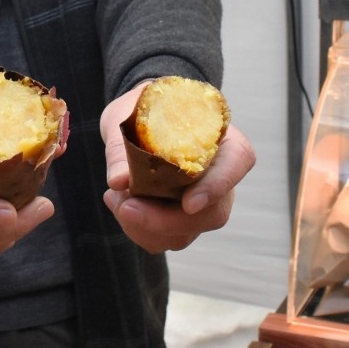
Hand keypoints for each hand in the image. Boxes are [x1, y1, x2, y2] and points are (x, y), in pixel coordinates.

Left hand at [101, 82, 256, 253]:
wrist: (138, 119)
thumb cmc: (140, 112)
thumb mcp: (126, 117)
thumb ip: (121, 147)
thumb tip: (118, 181)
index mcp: (219, 137)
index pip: (237, 161)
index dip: (217, 186)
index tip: (188, 203)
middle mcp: (220, 174)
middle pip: (213, 212)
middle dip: (165, 220)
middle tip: (125, 207)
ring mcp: (205, 201)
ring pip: (187, 233)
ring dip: (146, 228)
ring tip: (115, 198)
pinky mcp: (184, 219)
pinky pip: (168, 239)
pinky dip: (140, 231)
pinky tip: (119, 205)